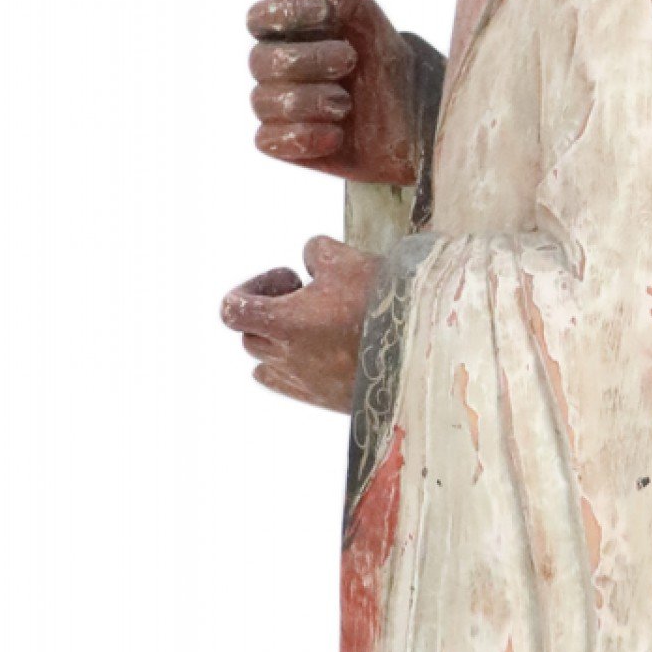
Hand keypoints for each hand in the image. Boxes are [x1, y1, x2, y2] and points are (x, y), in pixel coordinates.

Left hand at [219, 235, 380, 410]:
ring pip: (266, 363)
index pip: (232, 310)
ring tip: (318, 325)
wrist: (420, 354)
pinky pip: (288, 384)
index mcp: (283, 324)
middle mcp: (285, 358)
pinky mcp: (324, 400)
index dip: (251, 288)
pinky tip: (326, 349)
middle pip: (249, 336)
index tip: (290, 280)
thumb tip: (311, 259)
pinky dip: (294, 365)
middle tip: (309, 297)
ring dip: (280, 340)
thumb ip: (317, 252)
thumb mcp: (347, 260)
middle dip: (270, 311)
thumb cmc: (381, 306)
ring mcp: (303, 384)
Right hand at [246, 0, 420, 182]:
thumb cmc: (393, 78)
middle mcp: (281, 70)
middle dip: (306, 60)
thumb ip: (362, 12)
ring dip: (306, 100)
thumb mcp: (385, 42)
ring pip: (263, 101)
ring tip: (347, 104)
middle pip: (260, 60)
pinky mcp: (285, 144)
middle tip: (349, 60)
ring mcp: (280, 108)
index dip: (284, 12)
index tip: (326, 12)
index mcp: (296, 37)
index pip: (261, 18)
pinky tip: (336, 135)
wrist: (414, 131)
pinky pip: (267, 141)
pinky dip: (301, 136)